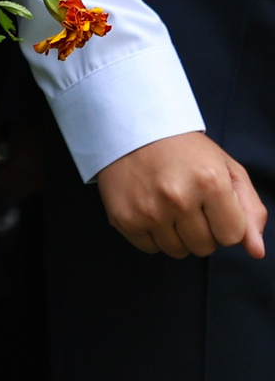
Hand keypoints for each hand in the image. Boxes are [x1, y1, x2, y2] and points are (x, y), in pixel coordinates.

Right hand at [95, 132, 267, 259]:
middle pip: (204, 247)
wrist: (132, 128)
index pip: (232, 236)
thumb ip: (251, 211)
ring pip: (178, 251)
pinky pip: (150, 248)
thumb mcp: (228, 170)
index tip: (211, 203)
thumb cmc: (186, 151)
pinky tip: (148, 209)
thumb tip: (256, 252)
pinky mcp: (124, 217)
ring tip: (167, 207)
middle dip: (201, 231)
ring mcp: (149, 209)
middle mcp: (178, 198)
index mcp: (210, 182)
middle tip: (187, 202)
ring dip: (177, 235)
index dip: (225, 222)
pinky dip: (152, 235)